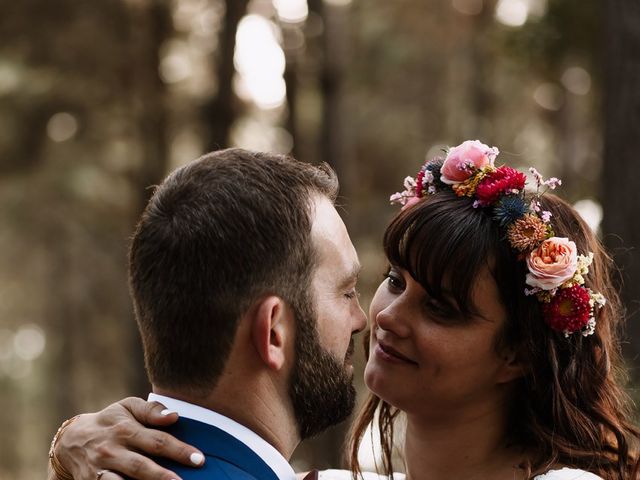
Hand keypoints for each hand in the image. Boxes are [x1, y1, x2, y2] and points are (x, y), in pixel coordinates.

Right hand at [52, 397, 204, 479]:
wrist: (71, 441)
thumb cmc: (110, 421)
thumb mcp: (127, 407)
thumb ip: (151, 410)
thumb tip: (174, 416)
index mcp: (125, 429)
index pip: (156, 441)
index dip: (179, 450)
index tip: (199, 459)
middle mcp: (112, 451)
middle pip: (140, 466)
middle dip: (163, 476)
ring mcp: (100, 470)